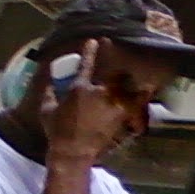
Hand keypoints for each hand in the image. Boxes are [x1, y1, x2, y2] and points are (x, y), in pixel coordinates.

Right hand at [40, 39, 132, 160]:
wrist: (73, 152)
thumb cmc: (57, 131)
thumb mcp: (46, 109)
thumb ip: (49, 92)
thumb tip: (49, 80)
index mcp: (79, 88)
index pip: (86, 64)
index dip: (90, 51)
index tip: (94, 41)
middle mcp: (99, 93)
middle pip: (113, 72)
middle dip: (114, 59)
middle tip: (119, 51)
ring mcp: (113, 106)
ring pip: (127, 87)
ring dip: (132, 79)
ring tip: (140, 71)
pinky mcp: (121, 118)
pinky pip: (135, 105)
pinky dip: (141, 98)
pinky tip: (148, 91)